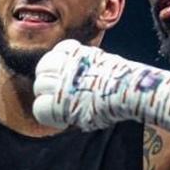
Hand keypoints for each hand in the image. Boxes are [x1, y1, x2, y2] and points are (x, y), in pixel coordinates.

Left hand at [33, 40, 169, 135]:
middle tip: (58, 93)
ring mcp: (62, 80)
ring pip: (39, 85)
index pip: (59, 51)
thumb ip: (88, 66)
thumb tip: (81, 76)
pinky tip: (61, 119)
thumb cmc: (123, 82)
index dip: (59, 63)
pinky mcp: (59, 100)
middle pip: (44, 66)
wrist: (129, 92)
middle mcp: (66, 63)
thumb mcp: (104, 63)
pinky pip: (40, 107)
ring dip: (46, 96)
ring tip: (59, 107)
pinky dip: (47, 114)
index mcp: (78, 52)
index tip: (65, 75)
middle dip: (48, 79)